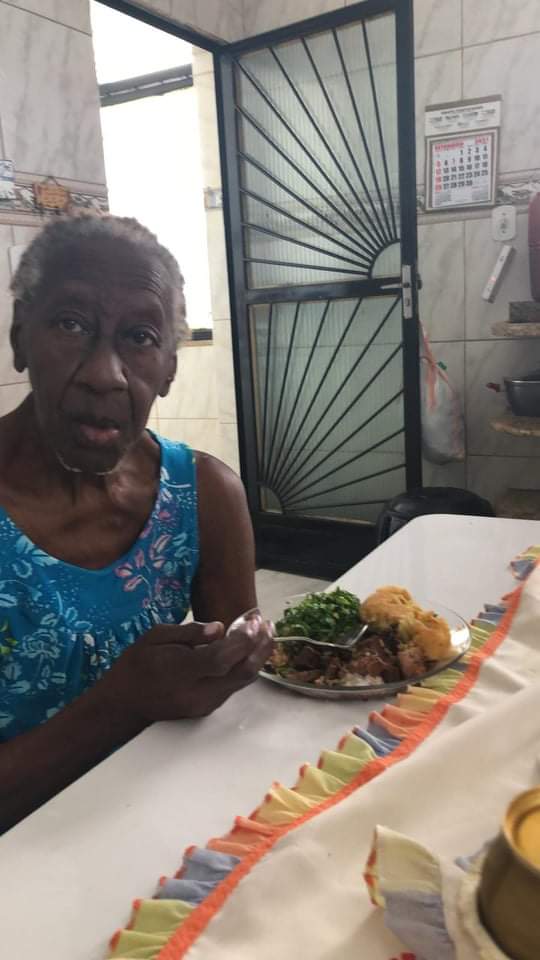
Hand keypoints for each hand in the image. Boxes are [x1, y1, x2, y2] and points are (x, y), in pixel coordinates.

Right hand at [100, 619, 273, 722]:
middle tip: (268, 625)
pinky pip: (233, 687)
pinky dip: (245, 667)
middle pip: (242, 673)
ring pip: (243, 682)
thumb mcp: (155, 637)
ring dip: (258, 657)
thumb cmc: (137, 664)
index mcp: (182, 671)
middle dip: (261, 647)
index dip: (244, 639)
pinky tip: (248, 651)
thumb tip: (220, 628)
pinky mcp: (207, 709)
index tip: (254, 619)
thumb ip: (190, 632)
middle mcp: (198, 692)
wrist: (124, 703)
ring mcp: (204, 704)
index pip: (223, 657)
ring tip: (264, 634)